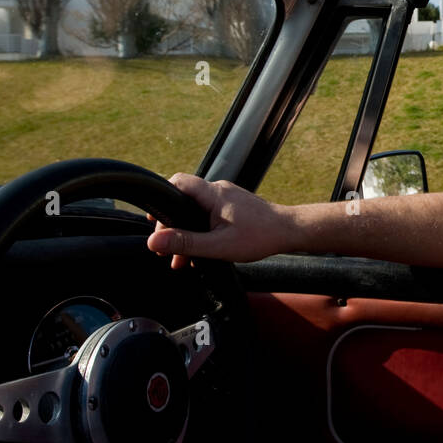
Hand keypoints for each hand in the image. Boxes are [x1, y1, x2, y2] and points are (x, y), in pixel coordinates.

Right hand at [147, 173, 287, 269]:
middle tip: (166, 249)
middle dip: (172, 225)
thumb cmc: (259, 237)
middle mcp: (218, 190)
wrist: (289, 232)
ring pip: (196, 210)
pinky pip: (208, 214)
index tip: (154, 220)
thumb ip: (185, 243)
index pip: (177, 182)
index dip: (161, 197)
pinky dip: (200, 231)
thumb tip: (154, 241)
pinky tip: (200, 252)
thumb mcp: (218, 245)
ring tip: (181, 260)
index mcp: (213, 194)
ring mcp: (227, 197)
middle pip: (183, 200)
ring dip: (186, 232)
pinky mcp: (233, 206)